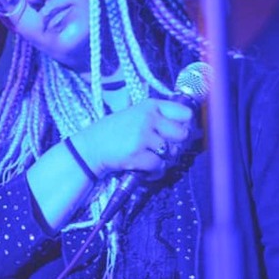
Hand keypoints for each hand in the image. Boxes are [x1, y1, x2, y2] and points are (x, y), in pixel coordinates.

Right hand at [71, 98, 192, 178]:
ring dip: (164, 160)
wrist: (91, 147)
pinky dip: (154, 172)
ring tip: (150, 158)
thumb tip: (187, 130)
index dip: (185, 126)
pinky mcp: (138, 155)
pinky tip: (145, 168)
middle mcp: (148, 118)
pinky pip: (159, 167)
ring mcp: (143, 137)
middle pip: (182, 134)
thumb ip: (158, 118)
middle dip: (176, 145)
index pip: (184, 113)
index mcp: (150, 106)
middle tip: (164, 149)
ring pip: (171, 153)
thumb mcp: (136, 114)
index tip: (177, 133)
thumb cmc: (115, 132)